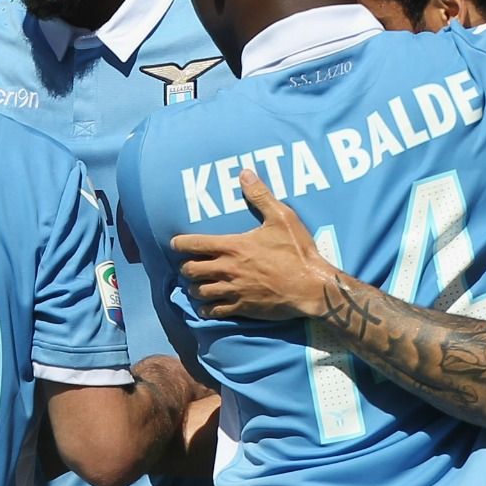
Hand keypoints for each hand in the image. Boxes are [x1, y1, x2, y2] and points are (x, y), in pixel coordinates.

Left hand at [171, 170, 336, 320]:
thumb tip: (244, 173)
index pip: (194, 244)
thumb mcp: (282, 217)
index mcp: (233, 246)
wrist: (309, 286)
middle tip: (190, 265)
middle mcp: (227, 269)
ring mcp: (233, 290)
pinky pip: (213, 312)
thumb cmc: (297, 252)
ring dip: (195, 288)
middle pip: (190, 270)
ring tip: (197, 285)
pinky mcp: (241, 308)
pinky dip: (206, 309)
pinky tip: (206, 307)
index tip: (175, 244)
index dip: (179, 243)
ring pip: (199, 292)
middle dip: (186, 267)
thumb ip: (260, 196)